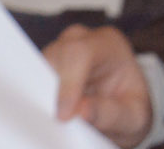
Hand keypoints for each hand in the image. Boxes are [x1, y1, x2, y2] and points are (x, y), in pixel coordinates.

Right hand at [44, 25, 153, 147]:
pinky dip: (33, 96)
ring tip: (47, 122)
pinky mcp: (46, 66)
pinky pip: (30, 76)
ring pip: (38, 65)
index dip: (68, 83)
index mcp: (110, 44)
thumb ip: (112, 114)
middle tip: (51, 123)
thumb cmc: (130, 110)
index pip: (81, 52)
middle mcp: (83, 40)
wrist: (123, 110)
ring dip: (39, 94)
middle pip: (55, 55)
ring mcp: (61, 50)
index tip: (63, 116)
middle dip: (51, 90)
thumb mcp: (133, 118)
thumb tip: (81, 111)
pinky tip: (40, 116)